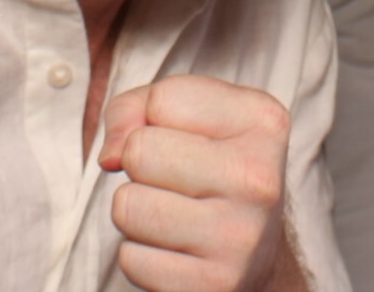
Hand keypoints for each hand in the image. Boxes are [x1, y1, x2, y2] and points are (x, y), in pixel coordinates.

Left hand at [100, 75, 304, 291]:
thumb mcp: (189, 118)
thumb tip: (111, 156)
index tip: (185, 140)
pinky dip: (142, 255)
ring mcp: (239, 237)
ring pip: (127, 206)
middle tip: (175, 182)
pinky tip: (176, 250)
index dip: (154, 119)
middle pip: (139, 151)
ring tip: (173, 215)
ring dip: (136, 212)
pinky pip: (131, 259)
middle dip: (140, 166)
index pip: (162, 101)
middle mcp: (259, 179)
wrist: (257, 256)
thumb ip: (137, 107)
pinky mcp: (214, 285)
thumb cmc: (212, 171)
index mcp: (262, 123)